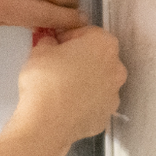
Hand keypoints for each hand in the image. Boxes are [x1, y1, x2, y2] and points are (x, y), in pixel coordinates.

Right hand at [13, 26, 125, 145]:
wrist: (47, 123)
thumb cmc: (46, 82)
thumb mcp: (40, 50)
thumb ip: (48, 41)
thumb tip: (50, 43)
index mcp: (103, 44)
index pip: (87, 33)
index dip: (68, 37)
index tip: (56, 45)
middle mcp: (116, 67)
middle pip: (97, 57)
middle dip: (80, 59)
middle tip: (57, 65)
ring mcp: (113, 94)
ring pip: (98, 81)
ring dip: (84, 81)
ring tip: (60, 87)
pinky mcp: (106, 115)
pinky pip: (95, 103)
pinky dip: (83, 102)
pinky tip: (65, 104)